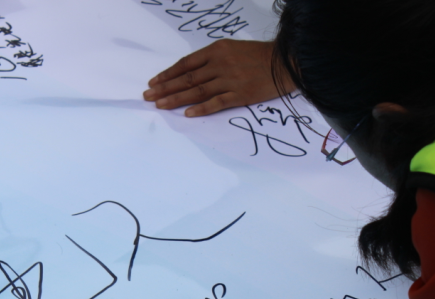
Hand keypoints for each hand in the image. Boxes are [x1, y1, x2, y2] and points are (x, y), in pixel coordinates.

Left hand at [143, 40, 289, 117]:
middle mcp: (221, 64)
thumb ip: (212, 59)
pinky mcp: (240, 94)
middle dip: (164, 88)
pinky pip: (216, 103)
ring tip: (160, 105)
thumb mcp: (232, 49)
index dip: (167, 74)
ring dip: (176, 99)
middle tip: (148, 96)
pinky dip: (201, 108)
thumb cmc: (258, 56)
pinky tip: (187, 114)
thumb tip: (190, 73)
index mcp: (217, 50)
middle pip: (186, 79)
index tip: (153, 82)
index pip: (185, 64)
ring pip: (197, 91)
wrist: (285, 62)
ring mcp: (230, 80)